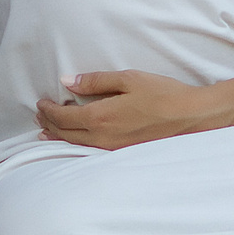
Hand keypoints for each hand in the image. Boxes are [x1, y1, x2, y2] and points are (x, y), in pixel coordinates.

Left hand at [35, 70, 233, 149]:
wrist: (194, 118)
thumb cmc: (164, 95)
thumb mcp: (129, 79)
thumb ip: (96, 81)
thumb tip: (68, 82)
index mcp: (101, 117)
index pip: (64, 117)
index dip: (49, 110)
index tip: (41, 102)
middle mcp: (103, 138)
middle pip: (66, 134)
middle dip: (50, 125)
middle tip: (40, 116)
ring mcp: (113, 151)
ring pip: (77, 147)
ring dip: (60, 137)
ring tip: (48, 132)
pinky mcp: (124, 155)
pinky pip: (91, 152)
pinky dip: (77, 145)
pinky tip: (77, 141)